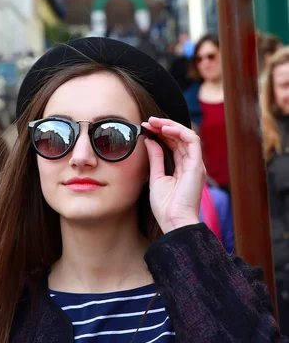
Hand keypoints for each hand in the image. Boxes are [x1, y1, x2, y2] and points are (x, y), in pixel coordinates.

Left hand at [143, 117, 205, 233]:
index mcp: (182, 168)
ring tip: (154, 122)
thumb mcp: (156, 177)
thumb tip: (149, 141)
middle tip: (148, 121)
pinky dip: (179, 131)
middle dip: (164, 126)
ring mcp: (196, 164)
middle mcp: (191, 164)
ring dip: (170, 125)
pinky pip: (192, 141)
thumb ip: (155, 158)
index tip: (145, 127)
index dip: (160, 133)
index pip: (174, 143)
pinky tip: (165, 129)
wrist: (174, 222)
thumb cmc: (166, 206)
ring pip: (187, 135)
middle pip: (180, 137)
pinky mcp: (197, 165)